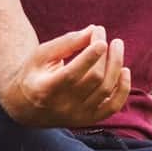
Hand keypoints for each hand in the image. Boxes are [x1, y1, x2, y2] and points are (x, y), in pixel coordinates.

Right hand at [5, 24, 131, 128]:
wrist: (27, 107)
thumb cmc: (34, 74)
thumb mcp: (41, 55)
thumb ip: (66, 42)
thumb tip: (93, 30)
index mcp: (46, 89)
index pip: (72, 74)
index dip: (89, 55)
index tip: (100, 36)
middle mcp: (63, 107)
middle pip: (94, 78)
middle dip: (104, 54)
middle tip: (103, 34)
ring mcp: (78, 116)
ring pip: (106, 90)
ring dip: (116, 65)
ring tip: (117, 45)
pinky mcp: (89, 120)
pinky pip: (113, 107)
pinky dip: (123, 89)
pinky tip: (124, 70)